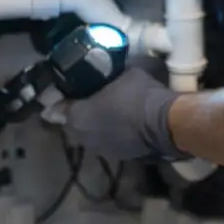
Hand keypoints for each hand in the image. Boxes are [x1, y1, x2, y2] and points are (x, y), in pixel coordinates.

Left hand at [53, 63, 185, 161]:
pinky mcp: (117, 156)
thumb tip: (106, 67)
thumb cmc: (138, 94)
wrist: (163, 123)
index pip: (59, 107)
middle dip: (79, 113)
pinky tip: (120, 124)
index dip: (63, 98)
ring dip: (94, 125)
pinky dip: (109, 134)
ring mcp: (100, 149)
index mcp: (78, 116)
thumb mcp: (123, 74)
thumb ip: (107, 74)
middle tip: (91, 98)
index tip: (69, 89)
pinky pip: (106, 141)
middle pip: (74, 123)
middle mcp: (83, 136)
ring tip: (107, 112)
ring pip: (90, 134)